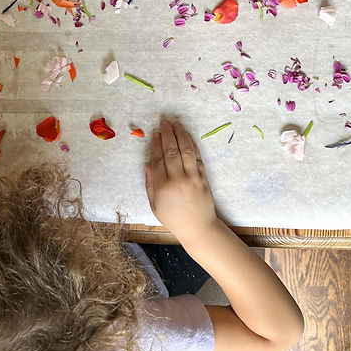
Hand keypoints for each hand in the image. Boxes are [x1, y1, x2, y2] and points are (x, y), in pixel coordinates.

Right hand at [145, 120, 218, 244]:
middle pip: (170, 151)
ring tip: (176, 124)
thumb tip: (147, 164)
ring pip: (185, 150)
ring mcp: (192, 177)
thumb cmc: (173, 218)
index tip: (155, 133)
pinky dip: (191, 145)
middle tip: (164, 123)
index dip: (156, 144)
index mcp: (162, 187)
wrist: (198, 227)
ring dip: (180, 135)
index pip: (157, 159)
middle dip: (167, 135)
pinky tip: (187, 137)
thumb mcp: (154, 205)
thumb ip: (149, 184)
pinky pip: (196, 157)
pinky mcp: (203, 177)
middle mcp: (177, 179)